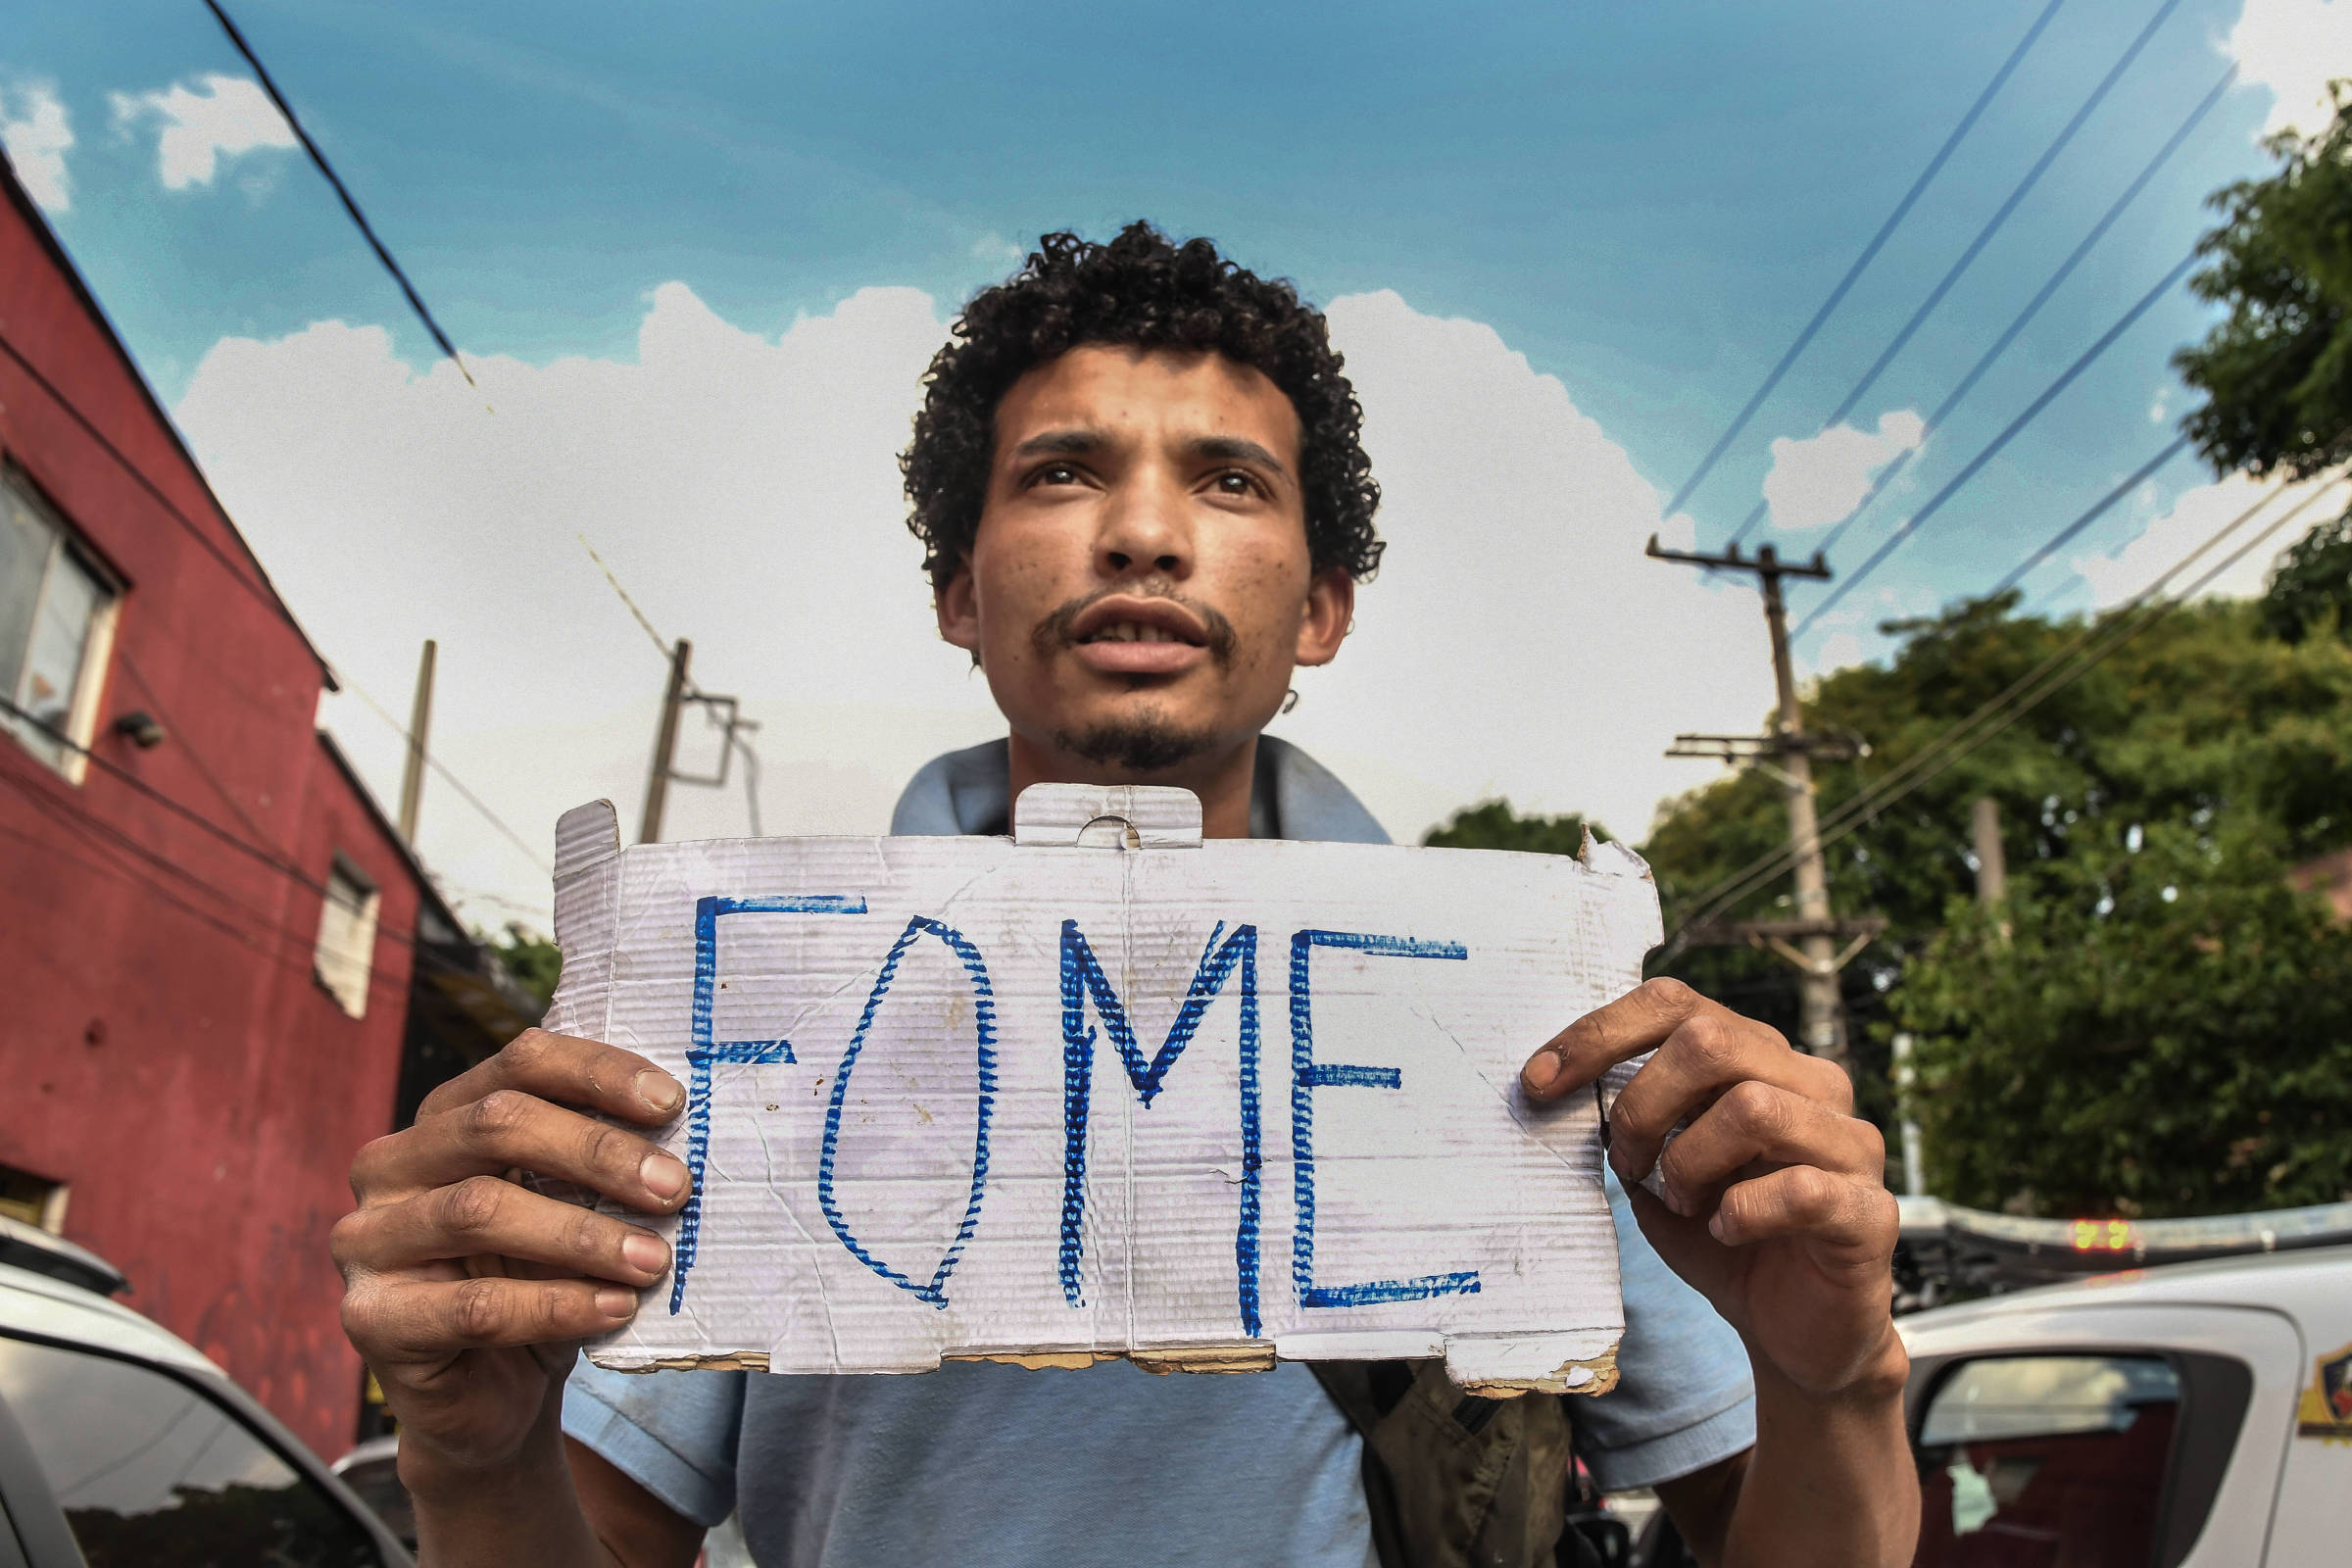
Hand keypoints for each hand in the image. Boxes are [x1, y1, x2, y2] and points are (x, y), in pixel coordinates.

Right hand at [333, 1029, 690, 1486]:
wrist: (489, 1396)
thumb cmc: (537, 1282)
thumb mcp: (569, 1208)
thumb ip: (598, 1165)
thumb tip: (681, 1139)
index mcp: (443, 1117)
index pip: (520, 1063)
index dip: (598, 1074)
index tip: (672, 1104)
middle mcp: (392, 1166)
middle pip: (496, 1126)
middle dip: (596, 1153)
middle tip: (674, 1188)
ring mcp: (369, 1241)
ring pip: (480, 1211)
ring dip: (582, 1235)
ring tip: (652, 1259)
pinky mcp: (373, 1318)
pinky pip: (474, 1306)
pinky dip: (557, 1305)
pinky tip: (615, 1308)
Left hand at [1520, 979, 1900, 1400]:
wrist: (1795, 1334)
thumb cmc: (1723, 1238)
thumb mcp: (1657, 1174)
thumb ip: (1624, 1126)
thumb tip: (1553, 1084)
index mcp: (1759, 1059)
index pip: (1675, 1004)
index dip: (1599, 1033)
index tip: (1538, 1082)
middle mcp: (1812, 1084)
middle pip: (1710, 1041)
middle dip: (1643, 1104)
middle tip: (1626, 1163)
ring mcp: (1850, 1144)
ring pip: (1753, 1106)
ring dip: (1689, 1160)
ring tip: (1682, 1200)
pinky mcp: (1871, 1210)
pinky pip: (1800, 1188)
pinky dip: (1741, 1212)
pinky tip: (1727, 1231)